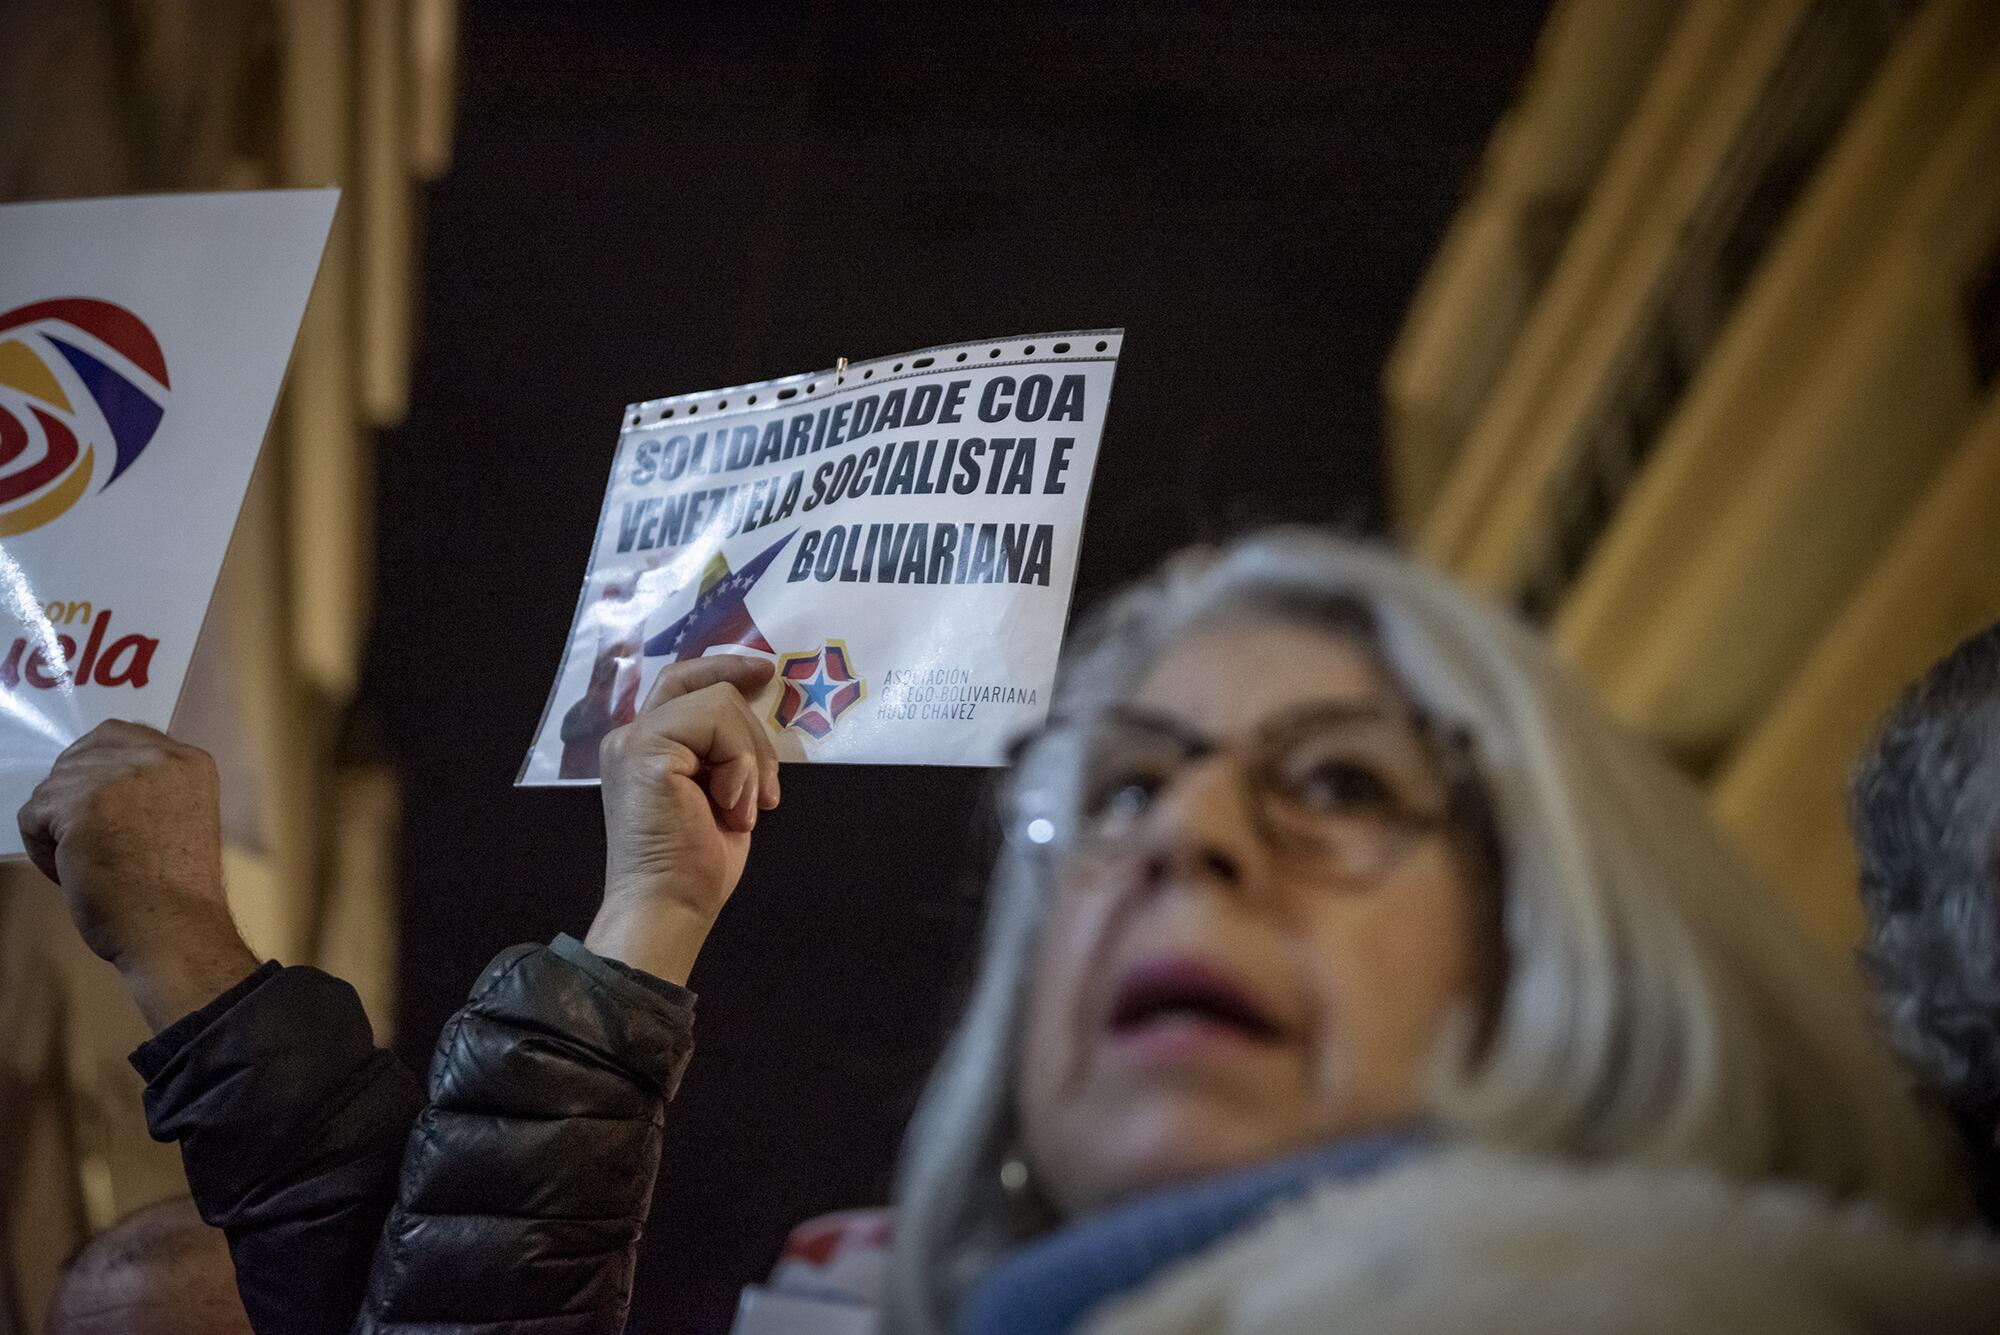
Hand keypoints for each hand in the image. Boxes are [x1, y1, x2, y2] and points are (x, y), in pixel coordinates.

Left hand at [18, 720, 256, 1029]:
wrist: (175, 926)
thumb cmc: (178, 888)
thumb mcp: (180, 815)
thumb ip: (150, 787)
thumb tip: (92, 779)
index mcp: (189, 761)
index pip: (120, 735)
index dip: (97, 770)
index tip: (103, 811)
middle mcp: (158, 757)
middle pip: (80, 755)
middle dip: (73, 796)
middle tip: (90, 840)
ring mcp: (118, 776)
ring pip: (53, 786)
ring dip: (56, 826)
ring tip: (84, 862)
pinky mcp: (80, 802)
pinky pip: (32, 814)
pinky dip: (41, 847)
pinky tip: (69, 870)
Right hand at [586, 654, 779, 982]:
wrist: (670, 904)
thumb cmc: (697, 864)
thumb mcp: (721, 789)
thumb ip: (723, 749)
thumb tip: (753, 706)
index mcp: (646, 746)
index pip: (684, 683)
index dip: (724, 667)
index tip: (765, 674)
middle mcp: (631, 735)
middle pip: (703, 684)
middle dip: (751, 723)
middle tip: (768, 788)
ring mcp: (634, 739)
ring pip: (719, 701)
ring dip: (750, 756)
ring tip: (744, 808)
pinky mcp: (645, 747)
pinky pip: (715, 720)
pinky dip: (740, 762)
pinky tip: (731, 805)